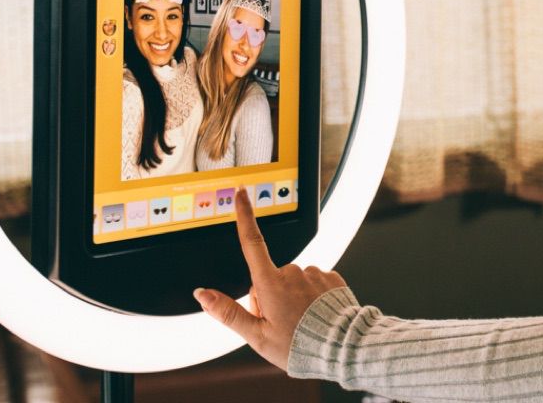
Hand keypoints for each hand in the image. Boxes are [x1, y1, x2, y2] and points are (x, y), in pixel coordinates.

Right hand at [193, 188, 346, 370]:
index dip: (245, 216)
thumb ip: (227, 312)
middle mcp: (294, 271)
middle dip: (270, 296)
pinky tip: (316, 314)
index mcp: (271, 283)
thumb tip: (202, 294)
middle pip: (270, 277)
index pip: (252, 242)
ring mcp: (314, 272)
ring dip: (293, 298)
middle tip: (279, 323)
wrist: (341, 349)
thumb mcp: (256, 336)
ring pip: (294, 282)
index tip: (241, 193)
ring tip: (300, 322)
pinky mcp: (332, 277)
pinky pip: (314, 283)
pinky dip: (312, 297)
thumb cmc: (298, 346)